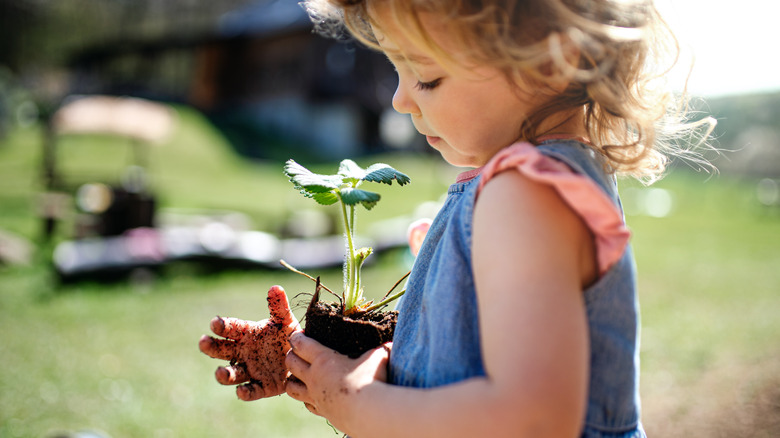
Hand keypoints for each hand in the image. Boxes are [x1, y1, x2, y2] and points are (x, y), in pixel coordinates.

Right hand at [199, 285, 300, 400]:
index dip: (222, 325)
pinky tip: (241, 391)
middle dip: (211, 347)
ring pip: (232, 374)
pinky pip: (251, 391)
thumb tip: (275, 288)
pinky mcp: (262, 387)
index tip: (215, 323)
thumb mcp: (286, 321)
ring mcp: (251, 370)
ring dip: (224, 374)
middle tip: (203, 342)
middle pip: (222, 351)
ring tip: (220, 372)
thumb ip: (279, 307)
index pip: (231, 328)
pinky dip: (245, 392)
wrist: (303, 358)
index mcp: (247, 334)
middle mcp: (244, 352)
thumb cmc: (288, 336)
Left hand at [285, 332, 390, 431]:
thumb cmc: (372, 380)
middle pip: (290, 363)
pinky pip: (307, 404)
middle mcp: (314, 377)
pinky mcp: (322, 412)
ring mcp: (316, 397)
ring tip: (299, 376)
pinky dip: (306, 399)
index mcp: (324, 359)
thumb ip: (380, 349)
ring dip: (292, 379)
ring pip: (291, 387)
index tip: (298, 335)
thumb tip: (390, 344)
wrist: (369, 413)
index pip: (301, 344)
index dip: (297, 337)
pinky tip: (314, 396)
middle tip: (298, 352)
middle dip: (291, 355)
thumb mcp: (378, 357)